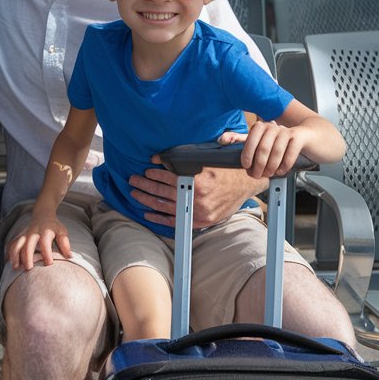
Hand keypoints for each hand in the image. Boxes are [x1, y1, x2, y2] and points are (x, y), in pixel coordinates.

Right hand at [6, 211, 71, 269]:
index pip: (45, 242)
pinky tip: (7, 261)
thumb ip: (64, 243)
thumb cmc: (54, 227)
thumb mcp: (62, 232)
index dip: (46, 253)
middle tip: (28, 268)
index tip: (49, 264)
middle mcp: (34, 232)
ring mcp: (25, 234)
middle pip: (28, 244)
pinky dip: (9, 252)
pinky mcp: (20, 236)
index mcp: (46, 231)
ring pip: (17, 243)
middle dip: (27, 256)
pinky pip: (12, 243)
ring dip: (15, 254)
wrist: (43, 214)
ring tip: (15, 267)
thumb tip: (69, 256)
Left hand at [129, 154, 265, 228]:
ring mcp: (199, 211)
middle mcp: (197, 198)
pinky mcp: (201, 221)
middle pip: (163, 193)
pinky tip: (147, 213)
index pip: (168, 178)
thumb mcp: (206, 157)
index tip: (145, 169)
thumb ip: (183, 158)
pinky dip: (160, 218)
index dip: (154, 173)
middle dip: (145, 185)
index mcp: (198, 181)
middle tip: (133, 180)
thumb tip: (158, 157)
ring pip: (166, 207)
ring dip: (147, 200)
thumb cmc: (225, 168)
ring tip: (135, 194)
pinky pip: (175, 221)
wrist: (246, 184)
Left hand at [220, 123, 307, 178]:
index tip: (246, 166)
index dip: (246, 155)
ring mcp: (286, 131)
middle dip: (259, 166)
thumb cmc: (282, 141)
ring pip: (275, 153)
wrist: (310, 136)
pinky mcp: (299, 137)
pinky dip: (284, 166)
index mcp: (260, 126)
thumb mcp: (261, 140)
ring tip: (269, 174)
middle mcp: (272, 126)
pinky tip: (281, 171)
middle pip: (262, 149)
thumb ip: (242, 140)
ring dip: (271, 168)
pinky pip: (289, 154)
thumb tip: (222, 139)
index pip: (249, 140)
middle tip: (258, 175)